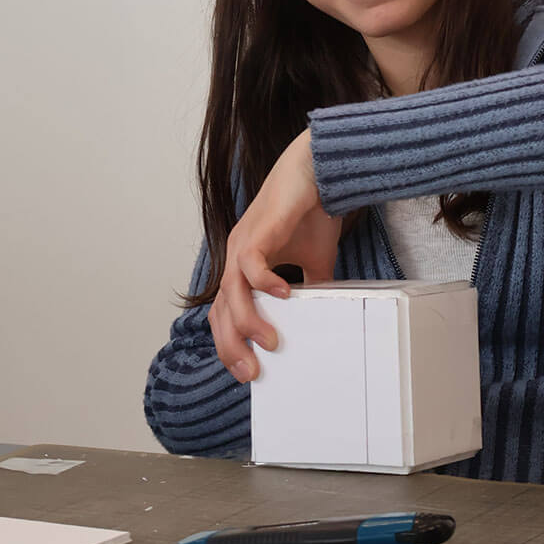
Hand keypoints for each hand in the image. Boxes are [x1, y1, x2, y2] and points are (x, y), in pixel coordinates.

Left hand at [208, 129, 341, 383]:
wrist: (316, 171)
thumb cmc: (311, 212)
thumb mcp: (314, 262)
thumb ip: (311, 289)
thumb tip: (321, 318)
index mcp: (244, 267)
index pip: (226, 313)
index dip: (230, 342)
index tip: (247, 371)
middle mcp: (236, 257)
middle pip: (221, 310)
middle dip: (231, 345)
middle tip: (251, 373)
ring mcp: (244, 243)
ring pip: (232, 291)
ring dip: (247, 321)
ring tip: (269, 343)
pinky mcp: (259, 230)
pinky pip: (252, 262)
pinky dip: (264, 281)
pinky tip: (283, 295)